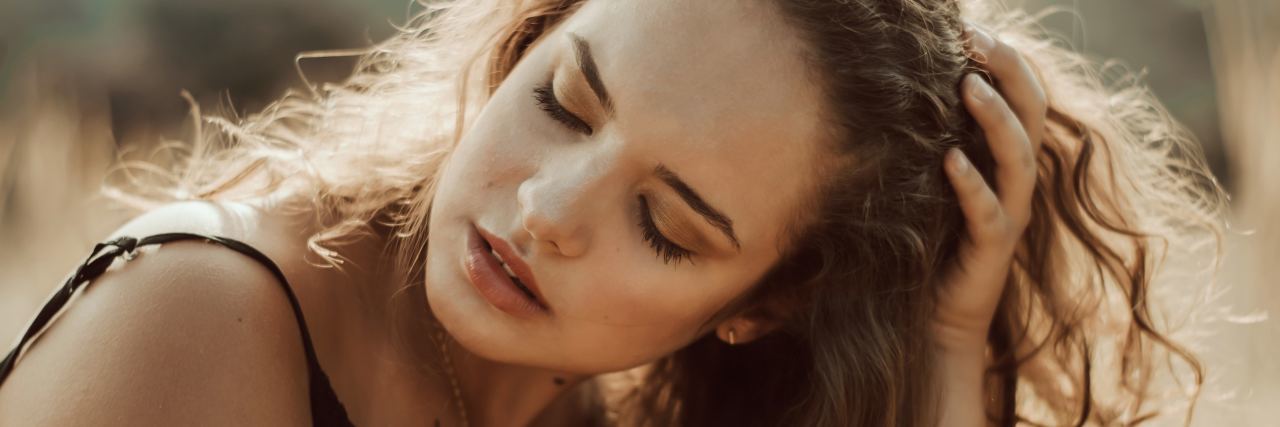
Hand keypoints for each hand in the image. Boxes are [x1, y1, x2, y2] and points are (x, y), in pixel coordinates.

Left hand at [932, 24, 1046, 355]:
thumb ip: (935, 135)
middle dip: (1008, 72)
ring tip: (967, 86)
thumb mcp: (934, 178)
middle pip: (1032, 115)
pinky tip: (950, 160)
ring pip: (1018, 158)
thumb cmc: (931, 238)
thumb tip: (906, 83)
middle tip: (977, 38)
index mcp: (1006, 158)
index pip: (1021, 96)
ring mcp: (1009, 214)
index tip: (972, 27)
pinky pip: (989, 212)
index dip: (1006, 59)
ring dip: (994, 119)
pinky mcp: (992, 249)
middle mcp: (1016, 181)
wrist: (935, 314)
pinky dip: (971, 184)